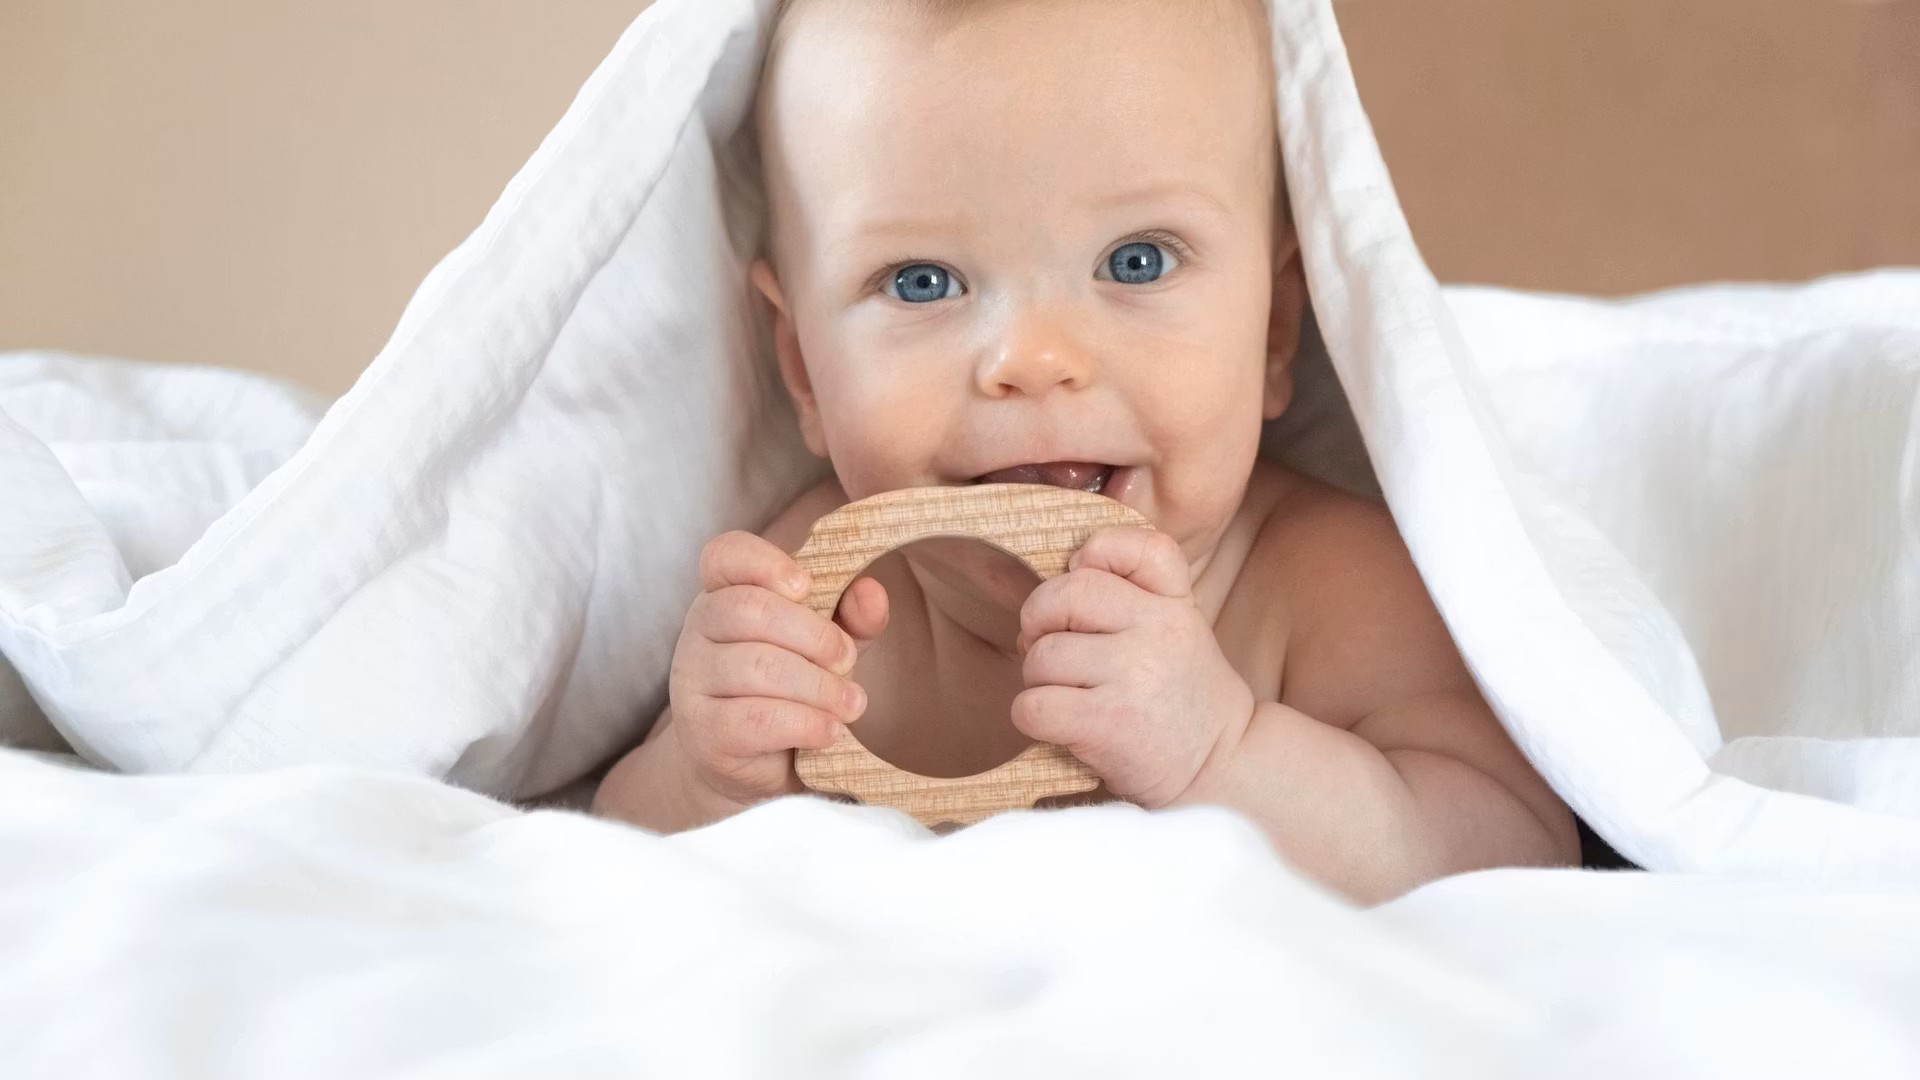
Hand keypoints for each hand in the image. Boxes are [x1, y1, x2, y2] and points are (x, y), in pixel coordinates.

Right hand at [667, 531, 889, 806]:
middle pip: (749, 609)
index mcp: (726, 593)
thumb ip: (850, 619)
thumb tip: (871, 593)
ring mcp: (693, 681)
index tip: (806, 587)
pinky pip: (757, 718)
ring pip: (757, 667)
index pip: (725, 556)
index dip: (764, 562)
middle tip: (847, 662)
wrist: (759, 769)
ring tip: (851, 704)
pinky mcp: (703, 732)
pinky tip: (830, 731)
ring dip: (819, 686)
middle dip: (814, 636)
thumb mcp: (829, 649)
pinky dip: (806, 723)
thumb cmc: (794, 692)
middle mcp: (699, 630)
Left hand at [1013, 526, 1255, 807]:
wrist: (1223, 770)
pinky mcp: (1110, 722)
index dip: (1092, 556)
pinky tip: (1060, 726)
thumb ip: (1133, 595)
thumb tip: (1053, 582)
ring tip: (1066, 697)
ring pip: (1041, 656)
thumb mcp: (1177, 632)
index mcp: (1175, 603)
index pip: (1134, 546)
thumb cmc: (1180, 699)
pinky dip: (1032, 717)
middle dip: (1039, 623)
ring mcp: (1135, 674)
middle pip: (1063, 595)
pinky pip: (1034, 705)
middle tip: (1052, 651)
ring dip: (1038, 681)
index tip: (1085, 591)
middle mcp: (1159, 630)